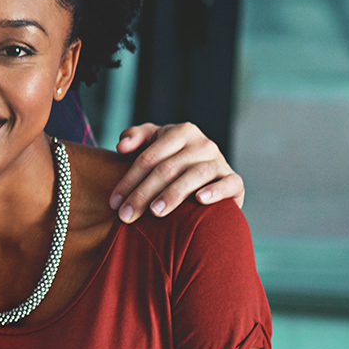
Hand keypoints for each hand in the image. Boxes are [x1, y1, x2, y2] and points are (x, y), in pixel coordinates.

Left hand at [112, 122, 244, 222]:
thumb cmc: (171, 160)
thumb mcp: (153, 142)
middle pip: (167, 169)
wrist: (208, 178)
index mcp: (181, 132)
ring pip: (194, 175)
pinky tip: (199, 200)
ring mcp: (220, 162)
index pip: (148, 157)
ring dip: (173, 194)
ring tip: (155, 212)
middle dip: (143, 194)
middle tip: (126, 216)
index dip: (128, 180)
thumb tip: (121, 146)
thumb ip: (136, 137)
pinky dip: (215, 191)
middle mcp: (203, 144)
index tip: (114, 203)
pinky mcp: (235, 181)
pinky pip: (228, 184)